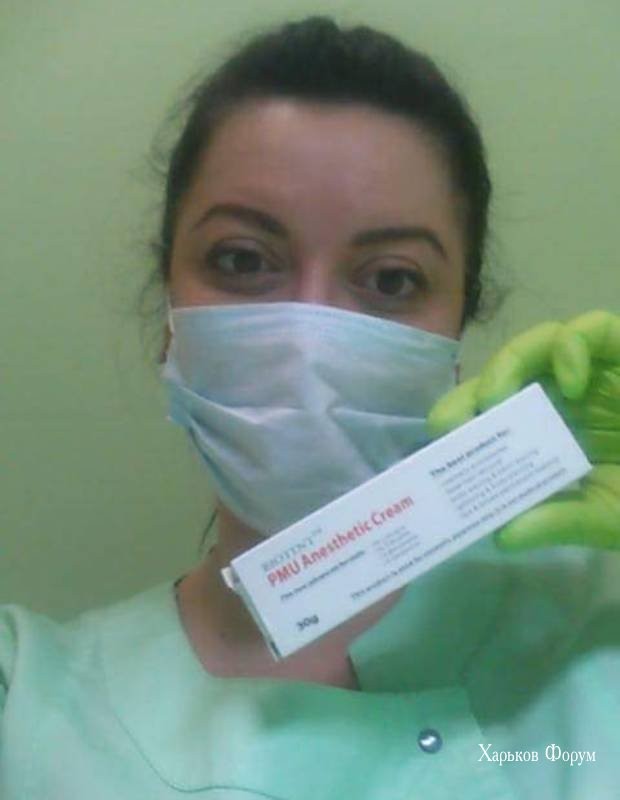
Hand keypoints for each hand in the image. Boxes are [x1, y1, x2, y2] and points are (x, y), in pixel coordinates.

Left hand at [427, 310, 619, 550]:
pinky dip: (570, 346)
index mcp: (549, 436)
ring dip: (508, 366)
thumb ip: (561, 522)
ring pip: (535, 344)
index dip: (463, 422)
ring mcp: (593, 372)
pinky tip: (570, 381)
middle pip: (503, 379)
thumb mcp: (608, 518)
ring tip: (499, 399)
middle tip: (455, 422)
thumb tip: (501, 537)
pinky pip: (590, 329)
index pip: (493, 419)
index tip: (442, 443)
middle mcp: (562, 400)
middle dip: (472, 394)